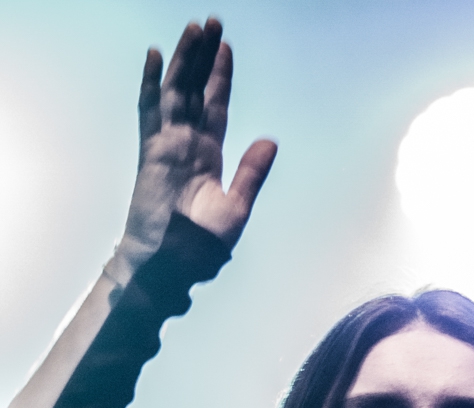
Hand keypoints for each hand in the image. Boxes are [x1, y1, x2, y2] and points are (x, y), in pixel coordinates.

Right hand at [114, 18, 276, 276]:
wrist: (169, 265)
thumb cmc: (199, 248)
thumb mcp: (236, 209)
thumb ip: (251, 174)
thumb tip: (270, 140)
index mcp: (209, 157)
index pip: (216, 106)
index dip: (221, 77)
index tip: (225, 47)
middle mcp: (188, 145)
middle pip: (196, 89)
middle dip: (203, 56)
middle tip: (210, 21)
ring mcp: (167, 145)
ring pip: (176, 91)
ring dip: (184, 59)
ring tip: (193, 28)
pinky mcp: (151, 152)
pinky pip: (150, 111)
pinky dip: (152, 83)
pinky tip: (155, 56)